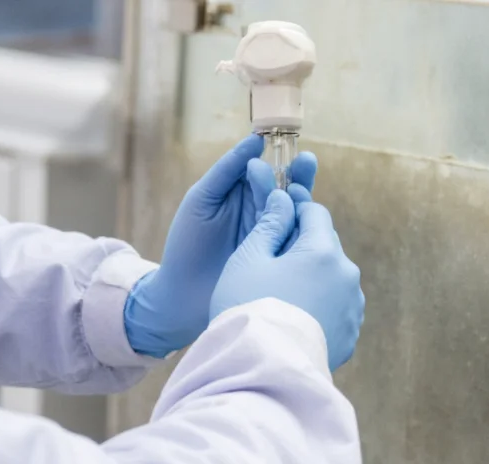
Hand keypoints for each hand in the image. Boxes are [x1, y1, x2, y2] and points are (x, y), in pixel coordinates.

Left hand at [124, 135, 317, 357]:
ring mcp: (273, 237)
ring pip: (295, 212)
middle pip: (286, 188)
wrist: (182, 296)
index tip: (286, 144)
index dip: (278, 157)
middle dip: (297, 174)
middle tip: (306, 163)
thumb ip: (227, 170)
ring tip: (299, 190)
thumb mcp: (202, 200)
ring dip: (301, 200)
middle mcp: (261, 214)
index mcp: (241, 195)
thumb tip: (255, 141)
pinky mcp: (280, 259)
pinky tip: (302, 218)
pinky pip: (297, 238)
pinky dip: (302, 227)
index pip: (266, 169)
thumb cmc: (187, 245)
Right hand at [210, 186, 364, 370]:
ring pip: (332, 278)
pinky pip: (335, 308)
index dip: (293, 212)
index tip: (274, 220)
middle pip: (325, 246)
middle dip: (302, 247)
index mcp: (323, 251)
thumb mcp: (248, 259)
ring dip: (312, 279)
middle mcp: (347, 276)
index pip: (315, 213)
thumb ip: (268, 224)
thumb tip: (283, 198)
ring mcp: (353, 308)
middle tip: (270, 263)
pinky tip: (293, 319)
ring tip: (280, 296)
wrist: (262, 369)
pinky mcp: (351, 335)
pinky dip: (319, 307)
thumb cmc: (248, 308)